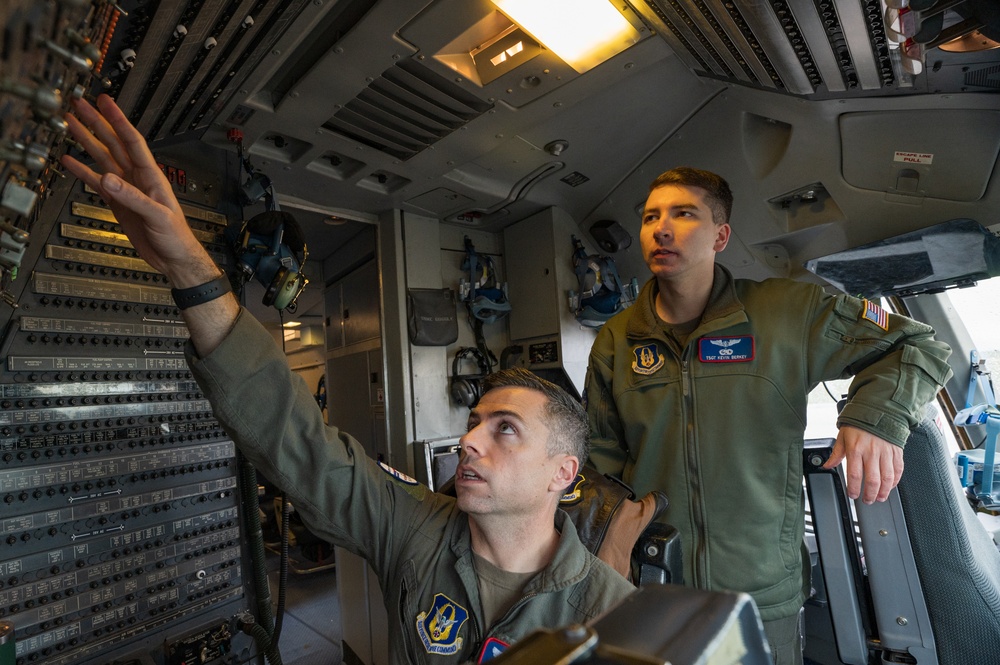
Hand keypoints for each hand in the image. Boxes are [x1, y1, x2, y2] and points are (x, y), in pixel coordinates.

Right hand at [60, 95, 215, 286]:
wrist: (173, 258)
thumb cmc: (176, 236)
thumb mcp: (157, 215)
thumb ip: (133, 198)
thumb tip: (108, 179)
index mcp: (151, 176)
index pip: (132, 141)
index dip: (118, 120)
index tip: (105, 102)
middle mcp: (137, 178)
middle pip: (114, 143)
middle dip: (97, 122)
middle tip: (80, 104)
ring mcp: (126, 189)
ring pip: (103, 158)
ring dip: (87, 141)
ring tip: (71, 123)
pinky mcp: (117, 202)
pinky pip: (96, 182)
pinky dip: (82, 171)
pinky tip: (69, 161)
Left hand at [823, 425, 902, 502]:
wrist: (878, 410)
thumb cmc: (859, 424)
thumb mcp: (842, 437)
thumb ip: (836, 454)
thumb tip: (827, 466)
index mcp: (856, 449)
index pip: (855, 475)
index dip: (854, 489)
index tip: (853, 495)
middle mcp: (872, 452)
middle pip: (873, 480)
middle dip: (870, 494)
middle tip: (867, 500)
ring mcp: (886, 453)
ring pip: (887, 478)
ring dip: (884, 491)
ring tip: (880, 497)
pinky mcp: (897, 452)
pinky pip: (898, 470)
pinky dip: (895, 481)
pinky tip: (890, 486)